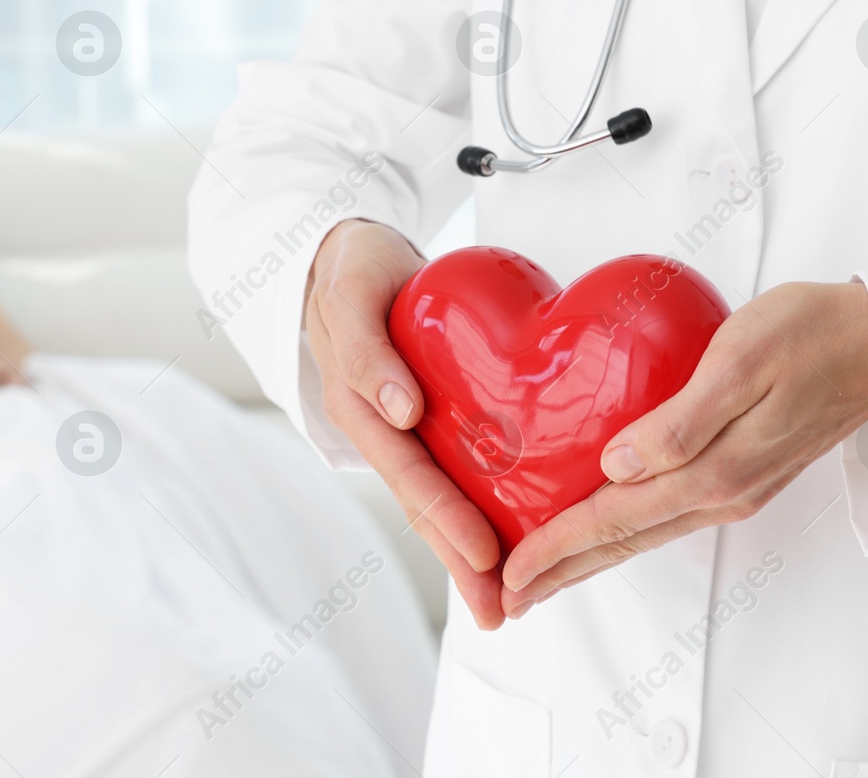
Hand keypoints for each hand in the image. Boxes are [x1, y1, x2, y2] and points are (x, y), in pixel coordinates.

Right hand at [307, 219, 507, 629]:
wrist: (351, 253)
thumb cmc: (351, 271)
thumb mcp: (348, 297)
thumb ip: (365, 351)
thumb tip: (400, 411)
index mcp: (362, 409)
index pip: (411, 477)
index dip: (449, 521)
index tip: (488, 559)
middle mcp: (387, 427)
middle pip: (428, 504)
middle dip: (464, 562)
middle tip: (503, 613)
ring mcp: (409, 425)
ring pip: (444, 494)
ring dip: (473, 547)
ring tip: (512, 597)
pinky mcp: (435, 412)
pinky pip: (460, 463)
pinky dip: (484, 501)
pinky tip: (519, 526)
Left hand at [499, 280, 867, 617]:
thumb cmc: (814, 334)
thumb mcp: (740, 362)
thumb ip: (680, 421)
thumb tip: (617, 465)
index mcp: (714, 472)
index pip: (614, 520)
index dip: (557, 547)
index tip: (511, 573)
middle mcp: (722, 492)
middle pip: (623, 542)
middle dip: (561, 570)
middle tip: (510, 595)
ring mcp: (736, 488)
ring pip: (644, 534)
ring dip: (590, 556)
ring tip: (545, 572)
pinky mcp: (744, 473)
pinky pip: (667, 514)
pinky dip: (624, 530)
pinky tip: (605, 525)